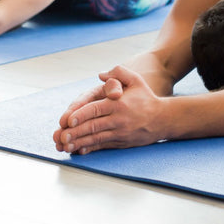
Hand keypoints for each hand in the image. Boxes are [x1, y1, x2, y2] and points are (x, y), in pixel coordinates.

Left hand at [52, 66, 166, 154]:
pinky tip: (79, 151)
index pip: (96, 109)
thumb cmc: (145, 98)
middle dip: (76, 132)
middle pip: (93, 126)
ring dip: (79, 143)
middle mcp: (118, 120)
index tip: (69, 120)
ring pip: (96, 139)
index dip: (81, 115)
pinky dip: (90, 149)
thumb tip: (101, 75)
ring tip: (64, 145)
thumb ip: (119, 72)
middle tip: (61, 136)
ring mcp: (119, 133)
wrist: (163, 119)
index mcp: (118, 104)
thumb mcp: (136, 80)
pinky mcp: (121, 142)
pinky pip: (103, 146)